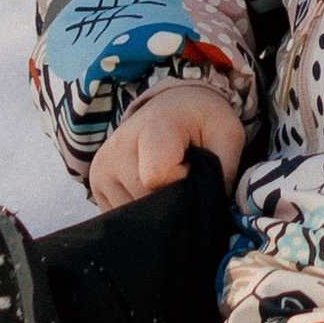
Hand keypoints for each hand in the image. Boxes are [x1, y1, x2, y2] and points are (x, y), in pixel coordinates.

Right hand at [92, 86, 245, 211]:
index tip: (193, 173)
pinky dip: (140, 212)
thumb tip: (209, 215)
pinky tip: (151, 191)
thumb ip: (223, 172)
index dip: (183, 185)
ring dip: (155, 209)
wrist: (173, 106)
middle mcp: (118, 146)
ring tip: (167, 183)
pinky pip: (120, 214)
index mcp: (153, 127)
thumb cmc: (202, 121)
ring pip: (132, 213)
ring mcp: (102, 166)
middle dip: (171, 203)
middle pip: (146, 200)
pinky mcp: (95, 182)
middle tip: (184, 181)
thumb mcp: (228, 135)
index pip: (157, 177)